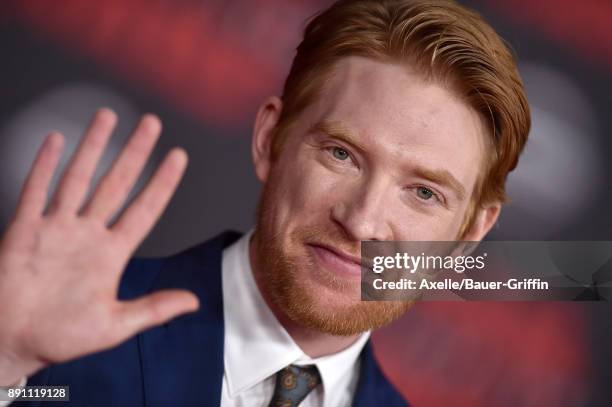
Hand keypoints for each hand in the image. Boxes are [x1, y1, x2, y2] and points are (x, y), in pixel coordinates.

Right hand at [0, 109, 198, 384]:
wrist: (11, 341)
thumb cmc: (61, 336)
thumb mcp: (115, 325)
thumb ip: (153, 309)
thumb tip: (193, 301)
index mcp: (112, 254)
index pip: (145, 209)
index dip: (162, 183)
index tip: (178, 157)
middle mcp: (88, 234)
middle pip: (116, 184)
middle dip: (135, 153)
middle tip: (151, 123)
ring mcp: (57, 228)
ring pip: (78, 178)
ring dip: (93, 147)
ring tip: (108, 117)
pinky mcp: (25, 230)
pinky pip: (36, 190)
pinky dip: (44, 165)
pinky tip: (57, 140)